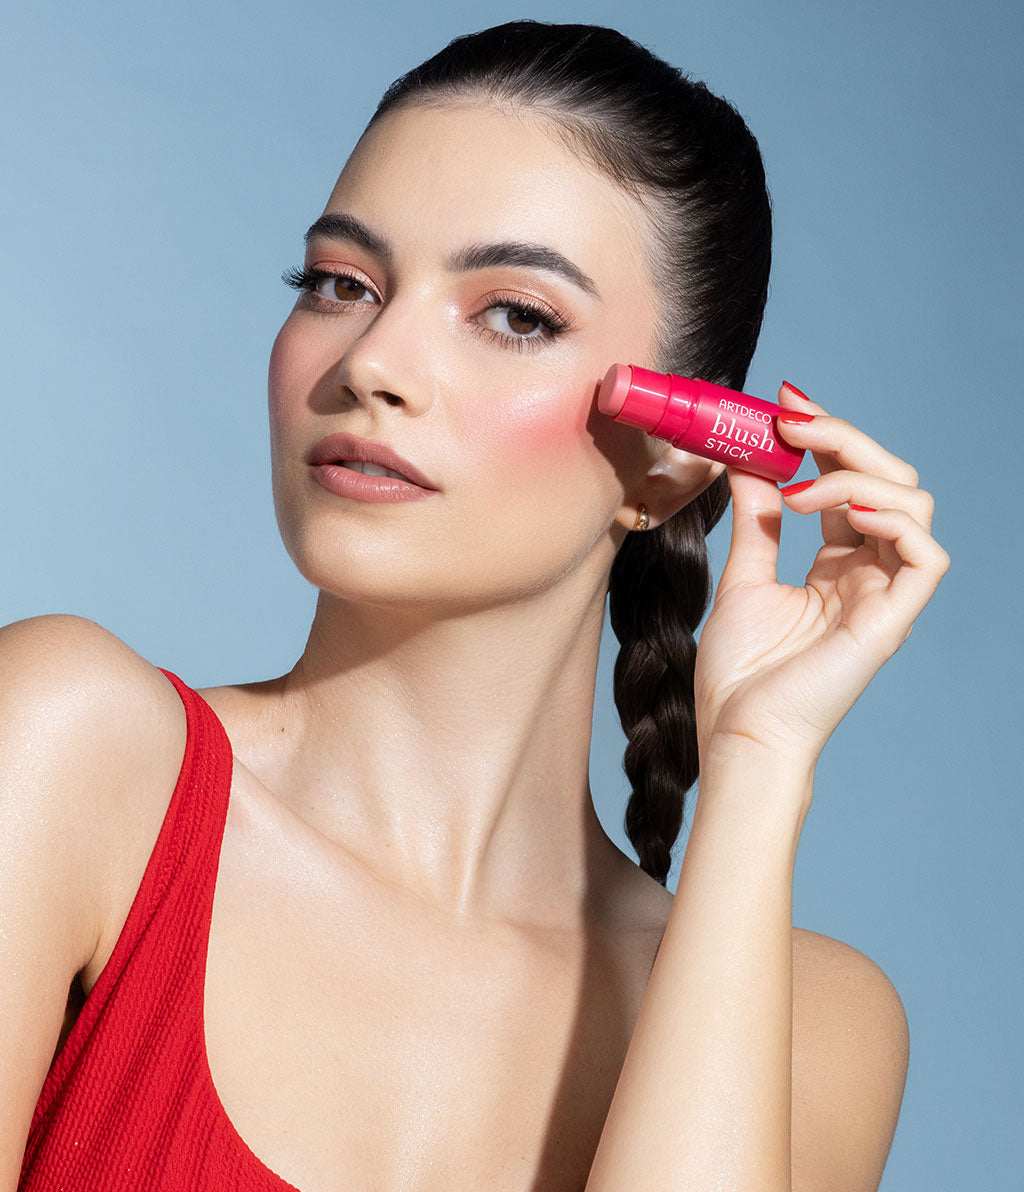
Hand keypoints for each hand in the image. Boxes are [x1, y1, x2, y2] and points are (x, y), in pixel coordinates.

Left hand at [694, 382, 948, 778]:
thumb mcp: (743, 580)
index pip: (849, 481)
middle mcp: (869, 572)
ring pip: (912, 503)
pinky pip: (926, 554)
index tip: (782, 404)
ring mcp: (886, 594)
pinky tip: (843, 512)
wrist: (739, 732)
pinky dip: (892, 519)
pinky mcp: (894, 619)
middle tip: (789, 419)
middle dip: (841, 438)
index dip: (825, 438)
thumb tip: (747, 464)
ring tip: (798, 488)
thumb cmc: (740, 673)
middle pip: (886, 479)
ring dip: (857, 474)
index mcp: (837, 564)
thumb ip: (755, 523)